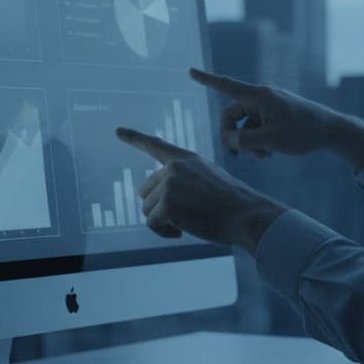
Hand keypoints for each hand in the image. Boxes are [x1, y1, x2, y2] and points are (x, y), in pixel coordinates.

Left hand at [115, 127, 285, 254]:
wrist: (246, 215)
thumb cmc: (232, 204)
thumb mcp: (208, 180)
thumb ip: (183, 180)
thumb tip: (157, 199)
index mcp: (186, 159)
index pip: (155, 145)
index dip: (134, 138)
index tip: (117, 131)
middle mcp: (174, 168)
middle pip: (145, 192)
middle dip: (158, 207)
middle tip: (183, 217)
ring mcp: (169, 184)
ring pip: (147, 210)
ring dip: (163, 222)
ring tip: (187, 223)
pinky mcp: (166, 204)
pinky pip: (152, 224)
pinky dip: (164, 232)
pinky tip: (182, 232)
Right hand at [189, 67, 363, 170]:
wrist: (332, 132)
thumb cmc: (304, 133)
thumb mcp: (272, 140)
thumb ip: (244, 141)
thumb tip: (227, 141)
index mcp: (260, 96)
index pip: (227, 86)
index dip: (206, 80)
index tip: (190, 71)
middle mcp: (262, 97)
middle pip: (232, 115)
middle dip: (232, 136)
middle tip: (236, 157)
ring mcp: (268, 106)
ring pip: (244, 125)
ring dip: (248, 142)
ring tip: (263, 156)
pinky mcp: (274, 114)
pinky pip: (256, 127)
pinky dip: (258, 140)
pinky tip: (271, 151)